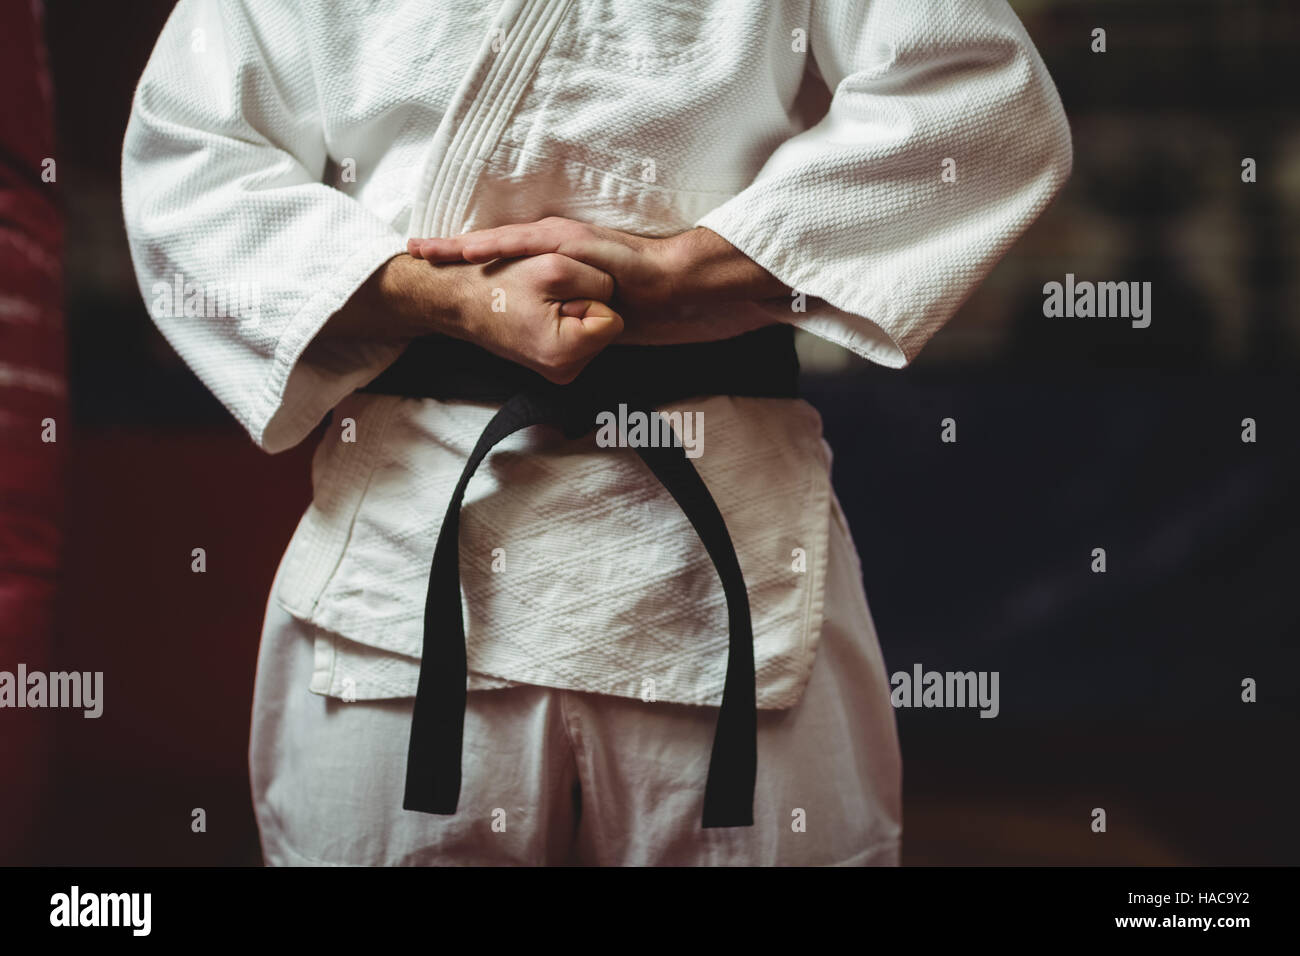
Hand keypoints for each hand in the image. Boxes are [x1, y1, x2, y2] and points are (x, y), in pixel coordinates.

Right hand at [318, 253, 621, 384]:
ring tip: (535, 300)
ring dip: (571, 304)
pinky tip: (536, 310)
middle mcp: (566, 369)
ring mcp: (561, 369)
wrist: (454, 298)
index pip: (611, 317)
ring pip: (593, 325)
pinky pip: (578, 331)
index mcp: (565, 351)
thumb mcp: (554, 265)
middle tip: (541, 295)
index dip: (587, 292)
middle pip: (604, 323)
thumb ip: (596, 279)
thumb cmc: (497, 279)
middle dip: (581, 299)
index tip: (553, 292)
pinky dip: (563, 315)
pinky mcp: (555, 361)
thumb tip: (611, 295)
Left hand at [409, 217, 677, 309]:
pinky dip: (494, 246)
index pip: (499, 257)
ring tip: (425, 248)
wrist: (666, 286)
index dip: (464, 258)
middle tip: (412, 249)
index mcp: (548, 260)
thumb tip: (541, 328)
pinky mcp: (569, 241)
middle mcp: (547, 246)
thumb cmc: (631, 300)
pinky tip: (468, 249)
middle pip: (488, 245)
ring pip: (498, 241)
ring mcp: (557, 241)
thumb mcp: (584, 311)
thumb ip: (561, 313)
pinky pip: (525, 244)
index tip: (430, 262)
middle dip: (449, 248)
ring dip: (460, 246)